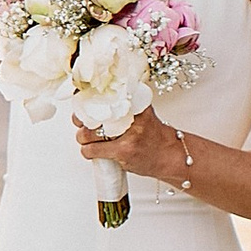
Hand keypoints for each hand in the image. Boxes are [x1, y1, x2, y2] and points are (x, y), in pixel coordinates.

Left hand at [73, 102, 187, 185]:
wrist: (171, 156)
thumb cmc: (155, 136)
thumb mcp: (143, 113)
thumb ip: (125, 106)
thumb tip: (98, 100)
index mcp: (136, 103)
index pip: (107, 94)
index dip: (88, 96)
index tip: (81, 99)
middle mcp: (132, 116)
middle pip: (94, 113)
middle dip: (81, 119)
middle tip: (80, 121)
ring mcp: (128, 135)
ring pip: (90, 132)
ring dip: (82, 137)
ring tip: (85, 138)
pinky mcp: (123, 151)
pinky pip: (94, 150)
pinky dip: (87, 151)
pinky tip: (89, 151)